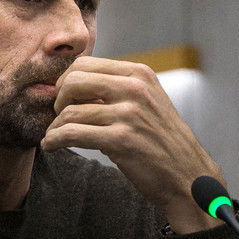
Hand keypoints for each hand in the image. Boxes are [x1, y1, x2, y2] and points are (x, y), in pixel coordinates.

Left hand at [42, 56, 221, 232]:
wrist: (187, 175)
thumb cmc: (160, 141)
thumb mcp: (146, 101)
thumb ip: (115, 88)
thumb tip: (70, 84)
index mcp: (138, 73)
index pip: (84, 64)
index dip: (65, 82)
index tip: (64, 100)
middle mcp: (134, 88)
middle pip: (72, 81)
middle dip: (58, 100)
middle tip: (59, 118)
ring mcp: (129, 113)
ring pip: (69, 111)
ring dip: (55, 127)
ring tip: (54, 138)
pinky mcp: (122, 140)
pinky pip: (72, 133)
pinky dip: (54, 140)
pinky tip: (51, 146)